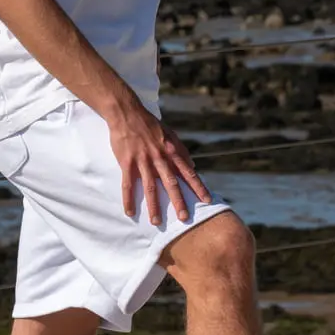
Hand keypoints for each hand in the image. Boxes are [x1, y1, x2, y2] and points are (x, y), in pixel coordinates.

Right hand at [105, 99, 209, 226]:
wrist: (127, 112)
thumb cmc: (149, 124)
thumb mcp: (170, 133)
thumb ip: (182, 150)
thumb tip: (193, 164)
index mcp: (171, 151)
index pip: (188, 172)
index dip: (198, 186)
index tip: (207, 200)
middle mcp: (159, 158)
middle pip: (171, 183)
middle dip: (179, 201)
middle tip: (184, 218)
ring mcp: (143, 160)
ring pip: (150, 187)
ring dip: (154, 206)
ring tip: (156, 222)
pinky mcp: (127, 162)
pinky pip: (128, 184)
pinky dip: (129, 199)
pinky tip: (130, 212)